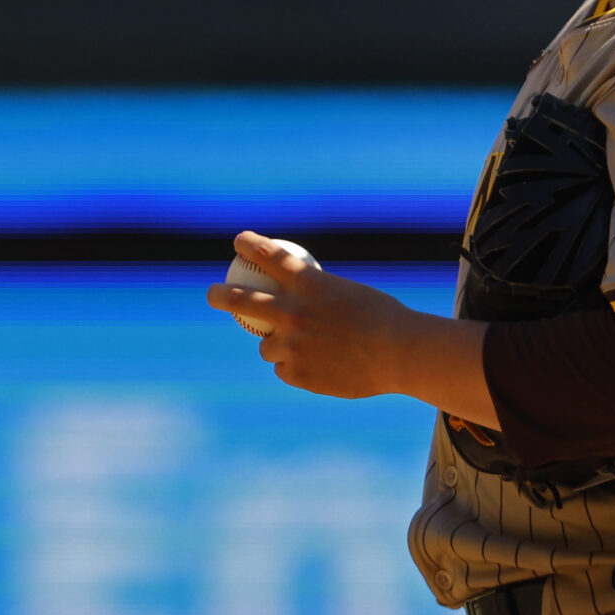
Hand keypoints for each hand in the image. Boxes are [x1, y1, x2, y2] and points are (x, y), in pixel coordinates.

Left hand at [204, 230, 425, 400]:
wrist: (401, 353)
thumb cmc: (386, 320)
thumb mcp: (351, 295)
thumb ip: (320, 297)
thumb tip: (304, 295)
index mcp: (309, 284)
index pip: (270, 256)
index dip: (250, 245)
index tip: (239, 241)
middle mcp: (293, 311)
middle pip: (241, 300)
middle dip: (219, 295)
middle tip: (212, 294)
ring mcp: (292, 344)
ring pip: (266, 346)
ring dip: (276, 345)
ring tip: (300, 349)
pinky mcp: (296, 372)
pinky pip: (285, 370)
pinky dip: (296, 368)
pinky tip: (317, 368)